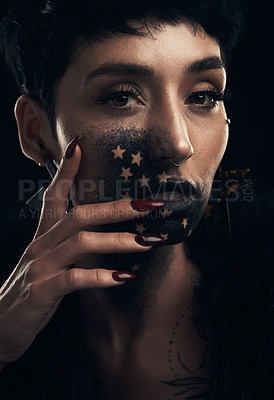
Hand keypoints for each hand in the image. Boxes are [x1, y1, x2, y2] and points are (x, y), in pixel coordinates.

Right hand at [0, 138, 162, 369]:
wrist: (0, 325)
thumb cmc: (31, 290)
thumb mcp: (48, 261)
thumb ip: (68, 244)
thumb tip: (100, 232)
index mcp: (43, 235)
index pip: (53, 195)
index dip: (66, 171)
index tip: (80, 146)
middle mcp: (41, 245)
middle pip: (79, 215)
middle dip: (117, 208)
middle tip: (150, 204)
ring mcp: (40, 266)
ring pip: (81, 242)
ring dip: (118, 240)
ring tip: (149, 241)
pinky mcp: (41, 291)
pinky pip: (74, 278)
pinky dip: (101, 276)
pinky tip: (124, 277)